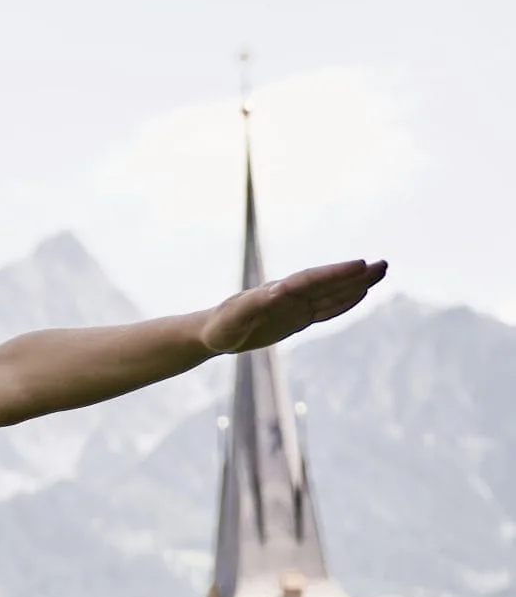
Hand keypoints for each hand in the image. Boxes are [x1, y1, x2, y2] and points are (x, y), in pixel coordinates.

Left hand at [199, 260, 386, 354]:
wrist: (213, 332)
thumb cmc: (220, 327)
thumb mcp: (233, 319)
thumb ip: (253, 305)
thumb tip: (278, 290)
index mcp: (276, 293)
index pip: (311, 279)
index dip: (335, 273)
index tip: (361, 264)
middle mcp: (290, 295)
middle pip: (327, 282)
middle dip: (355, 275)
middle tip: (384, 264)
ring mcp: (295, 306)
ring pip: (331, 293)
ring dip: (355, 284)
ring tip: (381, 273)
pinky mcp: (296, 318)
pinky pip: (325, 309)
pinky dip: (343, 302)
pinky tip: (360, 295)